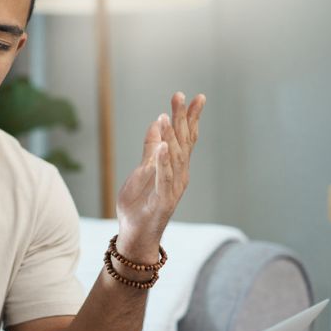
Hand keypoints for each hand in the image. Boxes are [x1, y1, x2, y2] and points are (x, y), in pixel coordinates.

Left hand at [115, 92, 204, 260]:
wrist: (136, 234)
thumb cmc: (139, 204)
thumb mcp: (142, 172)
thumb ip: (150, 150)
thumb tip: (156, 124)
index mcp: (175, 167)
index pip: (185, 138)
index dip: (189, 117)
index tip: (194, 96)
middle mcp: (179, 174)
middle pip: (182, 142)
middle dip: (182, 119)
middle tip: (180, 96)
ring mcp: (172, 187)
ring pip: (173, 157)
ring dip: (171, 136)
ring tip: (168, 115)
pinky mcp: (162, 200)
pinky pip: (163, 178)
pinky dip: (162, 162)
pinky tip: (162, 146)